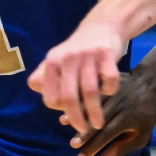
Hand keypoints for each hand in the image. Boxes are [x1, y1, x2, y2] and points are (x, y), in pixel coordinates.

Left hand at [30, 17, 124, 131]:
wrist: (101, 26)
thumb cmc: (77, 51)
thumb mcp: (57, 60)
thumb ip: (46, 80)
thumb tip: (49, 102)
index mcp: (52, 63)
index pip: (51, 97)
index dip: (59, 109)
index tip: (67, 114)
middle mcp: (67, 59)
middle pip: (69, 98)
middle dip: (76, 118)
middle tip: (82, 129)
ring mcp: (87, 56)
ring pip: (90, 92)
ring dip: (94, 112)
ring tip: (98, 124)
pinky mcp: (106, 54)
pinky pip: (109, 80)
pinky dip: (110, 91)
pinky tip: (109, 92)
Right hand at [72, 67, 155, 155]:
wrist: (150, 83)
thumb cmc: (145, 115)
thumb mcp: (141, 135)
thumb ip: (121, 149)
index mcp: (128, 119)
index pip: (107, 135)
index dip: (93, 147)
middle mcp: (119, 105)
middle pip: (98, 121)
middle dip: (84, 133)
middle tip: (72, 145)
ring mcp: (111, 92)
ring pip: (92, 104)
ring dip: (78, 113)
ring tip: (63, 123)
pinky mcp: (106, 82)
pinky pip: (90, 91)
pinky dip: (78, 98)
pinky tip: (67, 104)